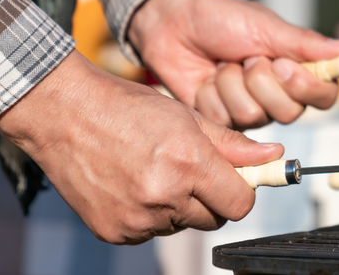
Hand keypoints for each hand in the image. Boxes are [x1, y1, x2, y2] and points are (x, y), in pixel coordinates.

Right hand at [0, 51, 282, 244]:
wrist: (64, 114)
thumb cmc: (127, 108)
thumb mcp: (188, 116)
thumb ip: (233, 143)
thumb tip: (274, 156)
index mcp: (187, 163)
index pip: (240, 203)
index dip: (243, 191)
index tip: (236, 178)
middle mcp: (163, 196)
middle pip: (214, 218)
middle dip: (213, 197)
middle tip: (193, 168)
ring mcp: (136, 218)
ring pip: (182, 225)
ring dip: (180, 205)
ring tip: (157, 168)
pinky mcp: (114, 231)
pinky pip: (150, 231)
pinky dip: (151, 213)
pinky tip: (136, 182)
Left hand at [129, 0, 338, 129]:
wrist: (175, 24)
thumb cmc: (223, 18)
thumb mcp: (267, 26)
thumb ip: (307, 44)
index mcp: (298, 69)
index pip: (324, 96)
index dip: (306, 87)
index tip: (283, 65)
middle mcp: (279, 93)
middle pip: (289, 112)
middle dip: (261, 82)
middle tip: (247, 58)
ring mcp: (251, 108)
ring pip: (253, 115)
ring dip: (232, 83)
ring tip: (223, 64)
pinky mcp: (223, 119)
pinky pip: (224, 118)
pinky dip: (211, 93)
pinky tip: (206, 78)